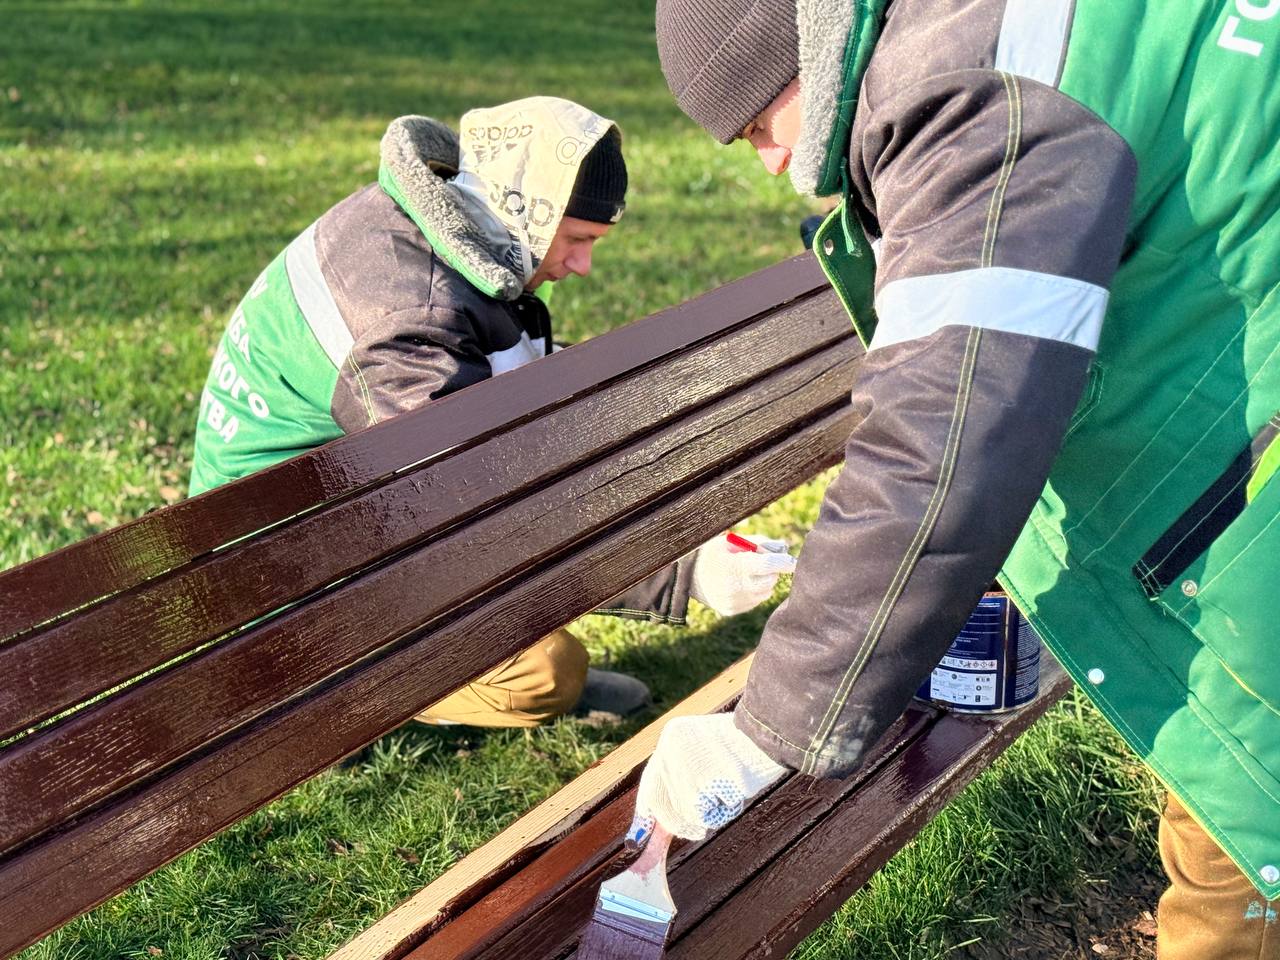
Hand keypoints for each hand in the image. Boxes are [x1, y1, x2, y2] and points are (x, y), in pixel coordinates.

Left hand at [631, 713, 787, 842]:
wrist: (770, 730)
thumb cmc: (743, 746)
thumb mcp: (705, 751)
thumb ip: (682, 775)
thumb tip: (663, 816)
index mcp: (672, 735)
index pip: (651, 782)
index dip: (645, 813)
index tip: (636, 838)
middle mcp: (672, 748)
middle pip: (665, 805)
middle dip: (681, 823)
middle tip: (699, 830)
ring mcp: (688, 764)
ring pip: (689, 812)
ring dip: (712, 810)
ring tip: (730, 786)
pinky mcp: (706, 779)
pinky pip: (710, 812)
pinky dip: (725, 808)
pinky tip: (737, 788)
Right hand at [690, 533, 796, 616]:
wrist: (687, 575)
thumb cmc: (714, 552)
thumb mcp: (732, 541)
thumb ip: (759, 543)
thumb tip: (784, 548)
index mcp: (734, 565)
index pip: (768, 565)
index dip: (784, 562)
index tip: (794, 561)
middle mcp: (734, 587)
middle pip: (770, 580)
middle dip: (772, 570)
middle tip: (760, 561)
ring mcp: (733, 601)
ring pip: (765, 592)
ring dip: (764, 581)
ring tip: (747, 572)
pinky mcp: (732, 610)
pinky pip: (755, 601)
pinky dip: (754, 591)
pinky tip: (740, 583)